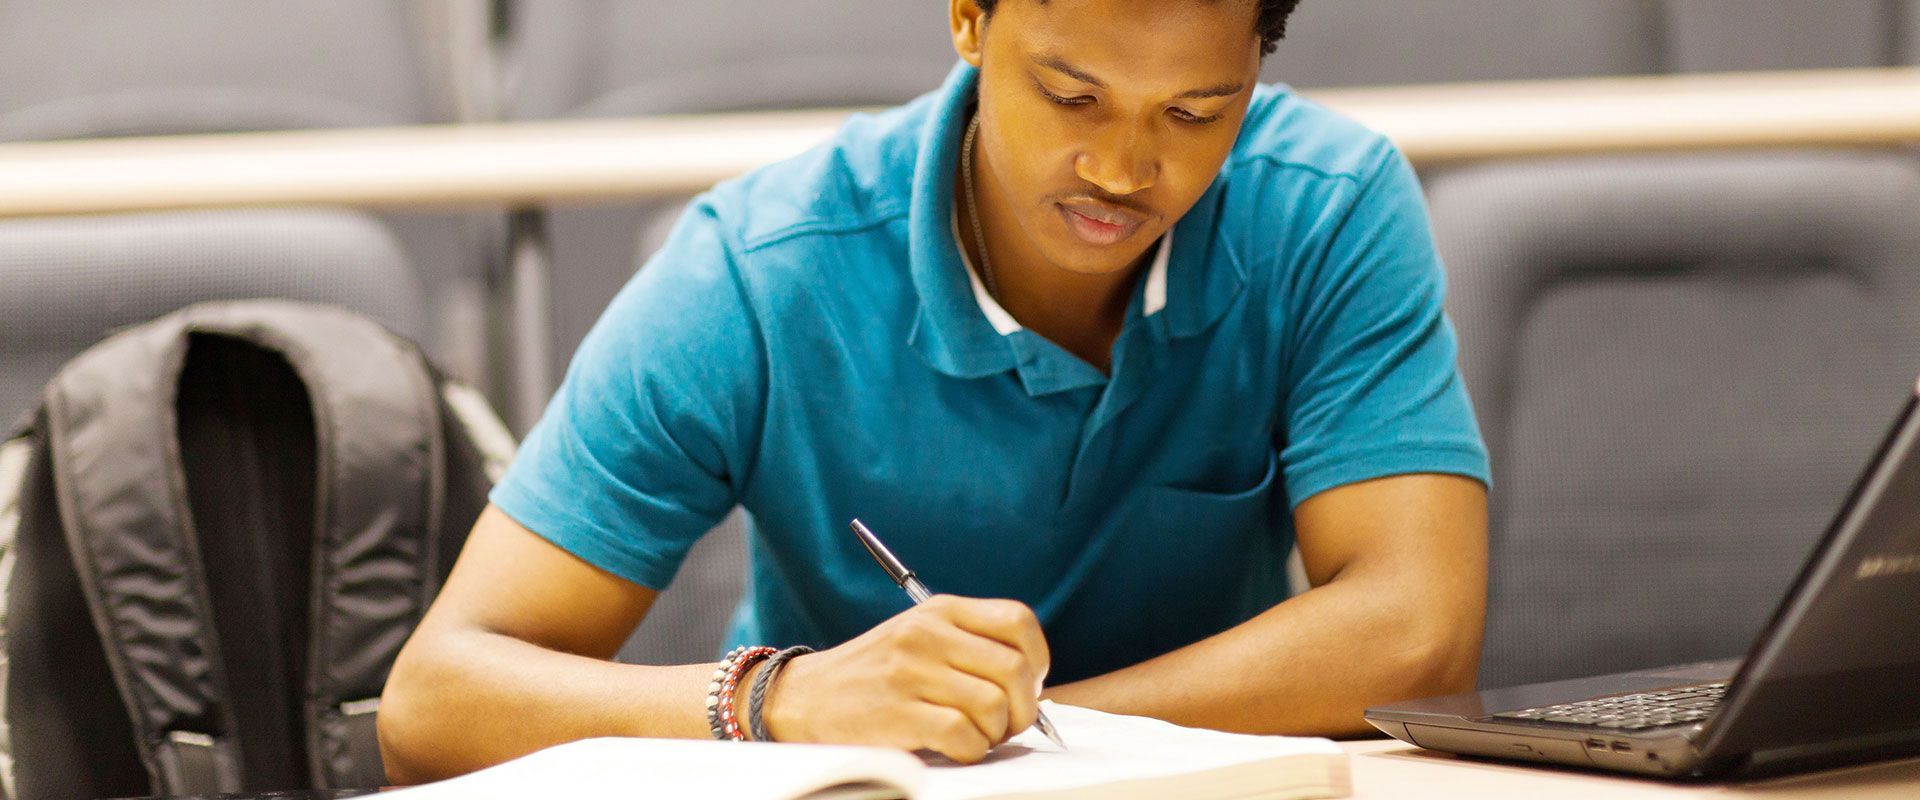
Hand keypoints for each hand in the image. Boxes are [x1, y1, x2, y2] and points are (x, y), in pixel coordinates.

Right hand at [761, 595, 1049, 762]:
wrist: (802, 698)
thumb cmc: (874, 674)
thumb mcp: (919, 637)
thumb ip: (970, 645)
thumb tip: (1032, 684)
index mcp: (939, 610)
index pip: (1018, 620)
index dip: (1037, 658)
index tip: (1029, 683)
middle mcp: (927, 634)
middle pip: (1015, 668)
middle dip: (1025, 707)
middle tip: (1008, 723)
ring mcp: (910, 672)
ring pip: (994, 705)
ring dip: (995, 733)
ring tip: (975, 735)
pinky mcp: (897, 713)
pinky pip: (964, 735)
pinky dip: (970, 750)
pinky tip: (954, 747)